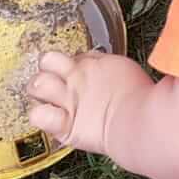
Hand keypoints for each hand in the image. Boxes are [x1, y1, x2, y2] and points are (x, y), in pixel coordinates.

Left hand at [25, 49, 153, 156]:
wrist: (137, 121)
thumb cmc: (142, 97)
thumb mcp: (129, 69)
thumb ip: (114, 66)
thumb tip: (126, 60)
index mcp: (95, 63)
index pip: (75, 55)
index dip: (73, 62)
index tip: (77, 70)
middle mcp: (78, 78)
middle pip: (46, 60)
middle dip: (46, 70)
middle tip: (53, 82)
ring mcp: (69, 100)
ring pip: (36, 84)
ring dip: (39, 89)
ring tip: (47, 98)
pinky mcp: (64, 123)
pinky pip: (37, 115)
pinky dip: (40, 116)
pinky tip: (48, 118)